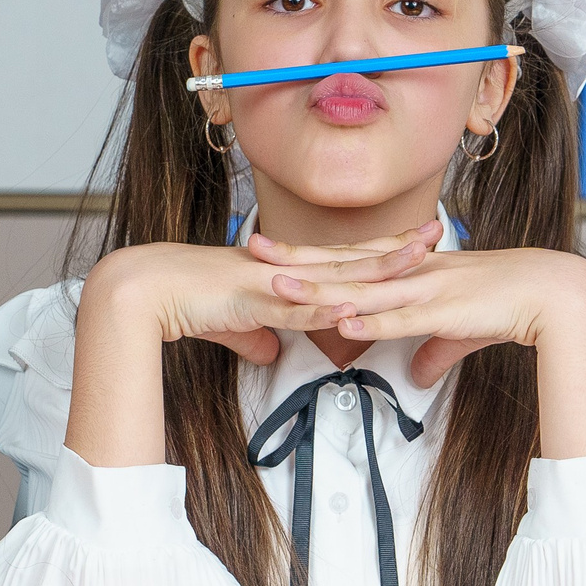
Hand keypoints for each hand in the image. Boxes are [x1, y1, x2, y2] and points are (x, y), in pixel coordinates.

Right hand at [85, 222, 441, 366]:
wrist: (146, 289)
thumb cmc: (186, 302)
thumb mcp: (233, 325)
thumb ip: (256, 337)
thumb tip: (272, 355)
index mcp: (284, 270)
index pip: (343, 258)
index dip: (381, 250)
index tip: (416, 240)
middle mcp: (285, 268)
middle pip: (351, 257)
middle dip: (396, 246)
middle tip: (439, 231)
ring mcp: (272, 280)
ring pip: (334, 274)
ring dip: (375, 269)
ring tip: (414, 261)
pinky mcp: (252, 298)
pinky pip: (296, 305)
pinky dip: (326, 307)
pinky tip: (354, 307)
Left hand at [261, 241, 585, 387]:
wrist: (550, 293)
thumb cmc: (507, 304)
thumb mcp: (460, 330)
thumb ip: (433, 348)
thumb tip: (417, 375)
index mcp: (412, 268)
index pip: (351, 258)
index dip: (311, 255)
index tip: (274, 251)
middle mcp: (411, 270)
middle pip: (342, 264)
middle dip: (296, 259)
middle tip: (253, 250)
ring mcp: (424, 287)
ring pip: (360, 288)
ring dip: (318, 288)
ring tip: (278, 287)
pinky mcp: (442, 309)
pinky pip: (398, 316)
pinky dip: (368, 319)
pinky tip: (339, 321)